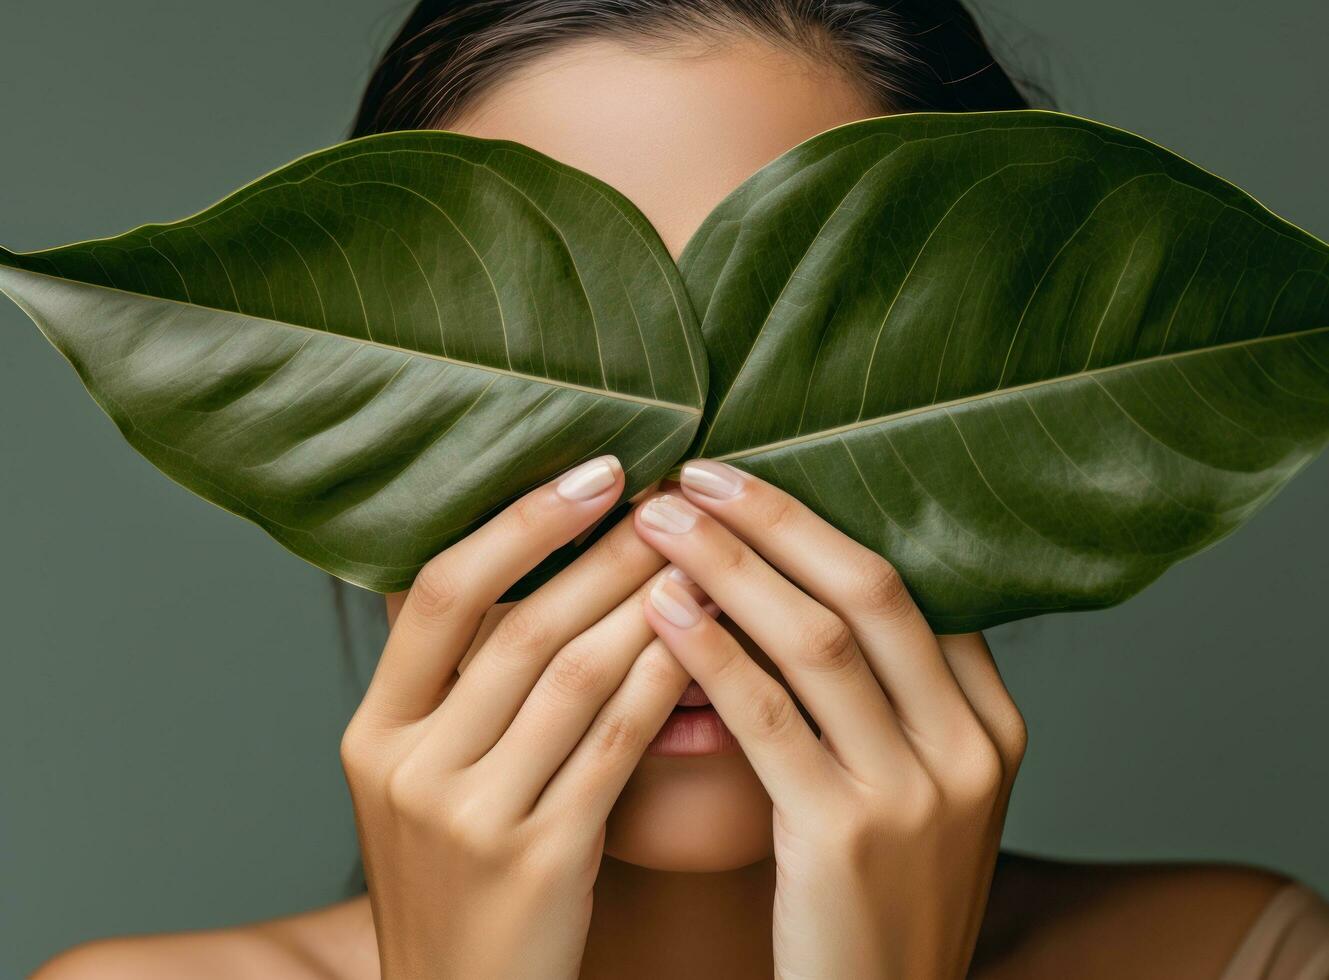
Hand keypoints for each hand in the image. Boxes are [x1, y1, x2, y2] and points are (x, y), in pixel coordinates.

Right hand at [340, 455, 698, 979]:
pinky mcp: (535, 860)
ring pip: (573, 678)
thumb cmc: (460, 875)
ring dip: (645, 607)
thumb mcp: (423, 780)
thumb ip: (459, 686)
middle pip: (519, 628)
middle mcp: (408, 767)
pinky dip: (663, 683)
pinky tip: (703, 641)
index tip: (596, 472)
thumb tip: (540, 564)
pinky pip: (613, 745)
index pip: (437, 595)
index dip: (519, 523)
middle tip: (671, 502)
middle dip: (605, 556)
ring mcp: (468, 817)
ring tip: (700, 556)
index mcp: (374, 733)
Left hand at [635, 462, 1026, 979]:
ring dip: (731, 568)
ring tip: (661, 520)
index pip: (912, 587)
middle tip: (697, 472)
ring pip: (819, 641)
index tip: (746, 478)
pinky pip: (768, 719)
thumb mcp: (917, 793)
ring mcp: (917, 793)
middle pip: (872, 590)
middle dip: (778, 519)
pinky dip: (709, 652)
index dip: (820, 523)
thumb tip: (795, 589)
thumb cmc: (877, 899)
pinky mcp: (846, 839)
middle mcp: (969, 746)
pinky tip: (658, 607)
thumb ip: (887, 700)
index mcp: (991, 723)